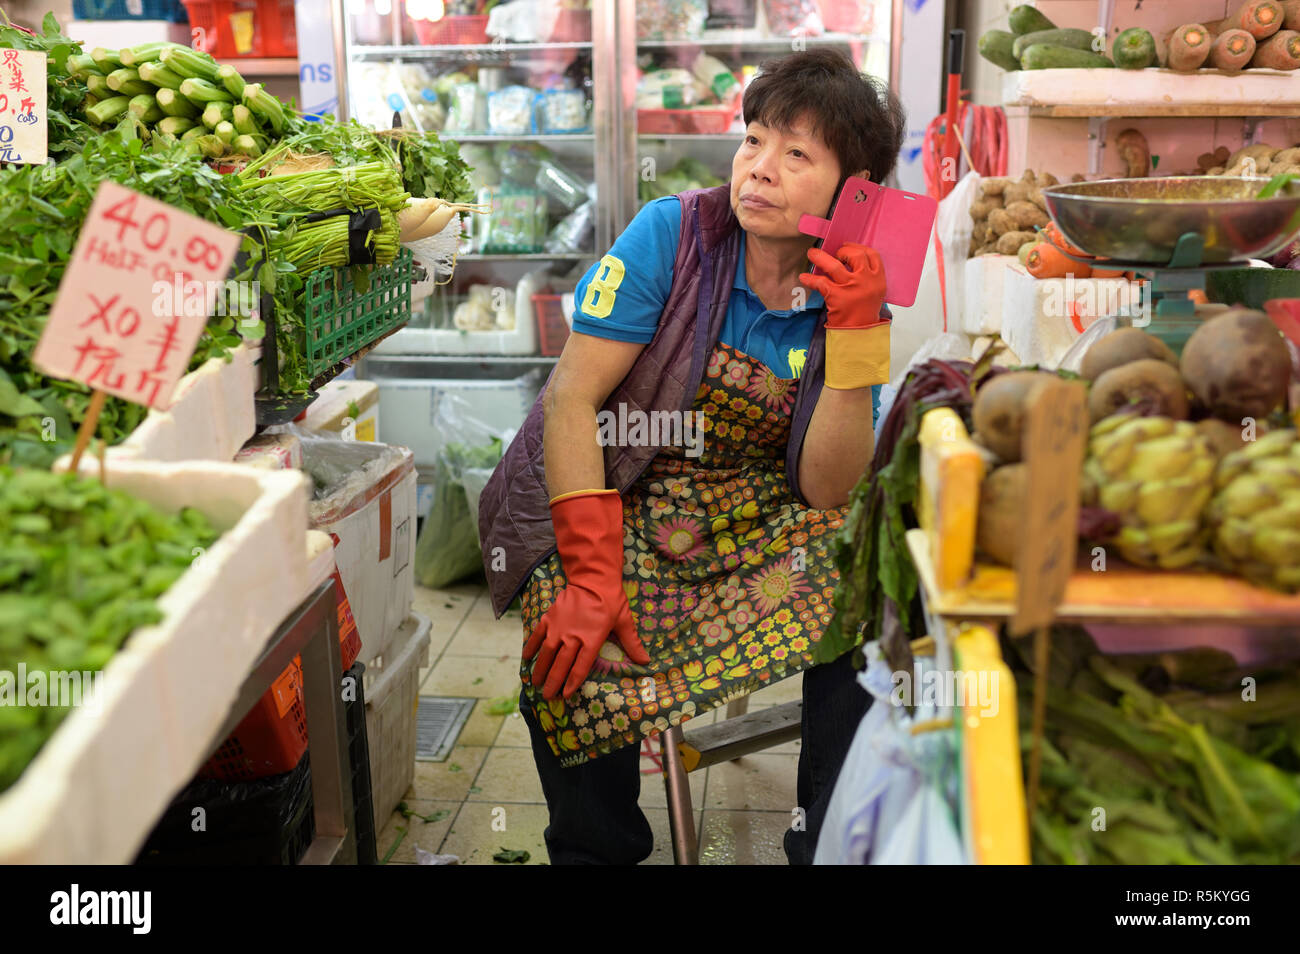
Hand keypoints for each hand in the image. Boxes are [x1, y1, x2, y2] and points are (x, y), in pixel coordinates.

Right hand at [523, 490, 651, 699]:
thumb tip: (645, 661)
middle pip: (560, 665)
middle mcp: (572, 637)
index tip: (565, 695)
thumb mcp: (625, 621)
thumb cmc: (611, 600)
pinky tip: (526, 658)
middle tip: (547, 697)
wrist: (593, 577)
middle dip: (553, 683)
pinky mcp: (549, 618)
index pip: (580, 668)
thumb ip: (632, 643)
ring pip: (546, 653)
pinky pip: (537, 635)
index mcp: (591, 640)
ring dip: (539, 669)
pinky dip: (530, 647)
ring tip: (535, 683)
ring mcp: (558, 628)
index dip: (572, 683)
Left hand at [800, 243, 887, 328]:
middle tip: (835, 253)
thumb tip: (849, 263)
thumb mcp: (873, 293)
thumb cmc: (863, 313)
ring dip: (821, 257)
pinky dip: (810, 279)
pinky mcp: (837, 296)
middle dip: (844, 251)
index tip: (848, 247)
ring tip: (812, 254)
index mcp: (878, 279)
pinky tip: (803, 277)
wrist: (859, 334)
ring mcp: (852, 288)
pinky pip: (820, 282)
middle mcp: (867, 281)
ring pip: (834, 265)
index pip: (872, 255)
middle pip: (855, 255)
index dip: (859, 247)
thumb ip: (867, 278)